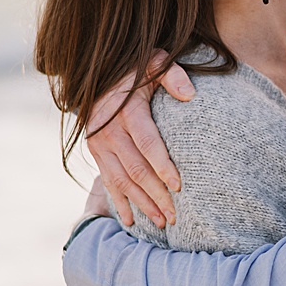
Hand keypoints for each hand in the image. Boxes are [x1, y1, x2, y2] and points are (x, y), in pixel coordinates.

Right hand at [86, 51, 194, 228]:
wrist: (98, 72)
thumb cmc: (136, 69)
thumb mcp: (154, 63)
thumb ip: (173, 76)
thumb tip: (190, 95)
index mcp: (127, 112)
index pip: (147, 144)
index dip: (163, 166)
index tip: (180, 186)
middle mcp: (108, 132)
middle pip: (136, 170)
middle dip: (156, 195)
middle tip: (176, 216)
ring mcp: (99, 145)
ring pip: (121, 181)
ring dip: (141, 204)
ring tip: (162, 223)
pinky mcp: (95, 153)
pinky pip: (107, 182)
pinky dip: (119, 202)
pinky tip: (132, 221)